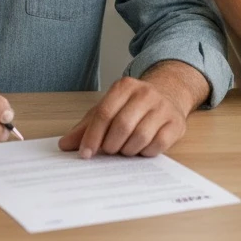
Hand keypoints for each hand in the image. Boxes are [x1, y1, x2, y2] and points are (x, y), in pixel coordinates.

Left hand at [58, 73, 191, 158]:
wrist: (168, 95)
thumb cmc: (132, 106)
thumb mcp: (108, 109)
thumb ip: (86, 126)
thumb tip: (64, 144)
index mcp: (124, 86)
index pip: (104, 112)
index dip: (92, 136)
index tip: (85, 154)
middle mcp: (145, 93)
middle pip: (122, 125)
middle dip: (111, 145)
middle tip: (108, 151)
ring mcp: (163, 107)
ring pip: (140, 137)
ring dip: (128, 150)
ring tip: (124, 149)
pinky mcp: (176, 123)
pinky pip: (158, 145)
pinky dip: (145, 152)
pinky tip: (141, 149)